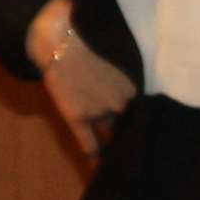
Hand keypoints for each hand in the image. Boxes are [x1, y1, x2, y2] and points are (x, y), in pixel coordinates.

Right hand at [29, 0, 136, 157]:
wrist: (57, 35)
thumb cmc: (89, 35)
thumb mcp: (118, 50)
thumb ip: (129, 70)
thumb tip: (142, 79)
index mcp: (134, 84)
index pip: (140, 104)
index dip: (138, 106)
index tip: (142, 113)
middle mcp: (120, 101)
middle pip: (125, 115)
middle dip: (125, 115)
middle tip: (124, 118)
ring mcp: (98, 111)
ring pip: (108, 125)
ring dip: (111, 131)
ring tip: (115, 143)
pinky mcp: (76, 117)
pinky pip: (89, 142)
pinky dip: (94, 155)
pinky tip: (98, 165)